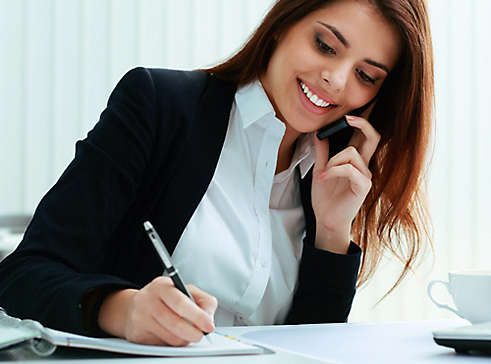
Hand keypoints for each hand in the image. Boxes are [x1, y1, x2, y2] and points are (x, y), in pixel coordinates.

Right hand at [98, 277, 216, 345]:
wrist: (133, 307)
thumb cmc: (165, 298)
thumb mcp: (184, 290)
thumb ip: (202, 301)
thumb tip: (209, 318)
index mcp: (162, 286)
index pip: (181, 302)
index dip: (197, 316)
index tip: (209, 325)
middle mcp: (148, 301)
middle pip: (175, 323)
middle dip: (193, 332)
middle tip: (201, 335)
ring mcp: (140, 318)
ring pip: (170, 337)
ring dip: (184, 339)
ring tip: (187, 333)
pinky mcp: (138, 335)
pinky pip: (162, 345)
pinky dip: (172, 343)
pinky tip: (172, 334)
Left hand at [311, 109, 379, 252]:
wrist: (326, 220)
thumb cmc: (325, 198)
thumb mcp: (321, 170)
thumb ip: (322, 153)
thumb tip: (320, 134)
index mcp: (355, 162)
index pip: (364, 137)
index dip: (362, 122)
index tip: (349, 113)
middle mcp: (364, 166)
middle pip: (373, 137)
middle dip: (363, 123)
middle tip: (347, 118)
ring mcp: (366, 176)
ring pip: (351, 152)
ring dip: (333, 161)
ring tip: (323, 174)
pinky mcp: (364, 185)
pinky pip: (349, 168)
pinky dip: (333, 170)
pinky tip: (323, 177)